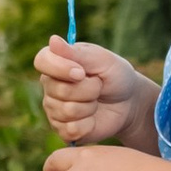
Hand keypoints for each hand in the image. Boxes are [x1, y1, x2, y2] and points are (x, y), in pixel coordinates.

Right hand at [33, 37, 155, 148]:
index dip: (60, 68)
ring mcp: (54, 109)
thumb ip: (77, 53)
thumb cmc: (115, 76)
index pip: (42, 61)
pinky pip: (71, 129)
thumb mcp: (102, 60)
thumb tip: (53, 40)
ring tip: (96, 101)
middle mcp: (50, 85)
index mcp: (56, 62)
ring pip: (68, 111)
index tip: (82, 72)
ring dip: (90, 106)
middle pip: (60, 90)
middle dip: (89, 89)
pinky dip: (89, 124)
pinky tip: (93, 118)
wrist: (129, 102)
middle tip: (99, 86)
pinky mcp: (62, 130)